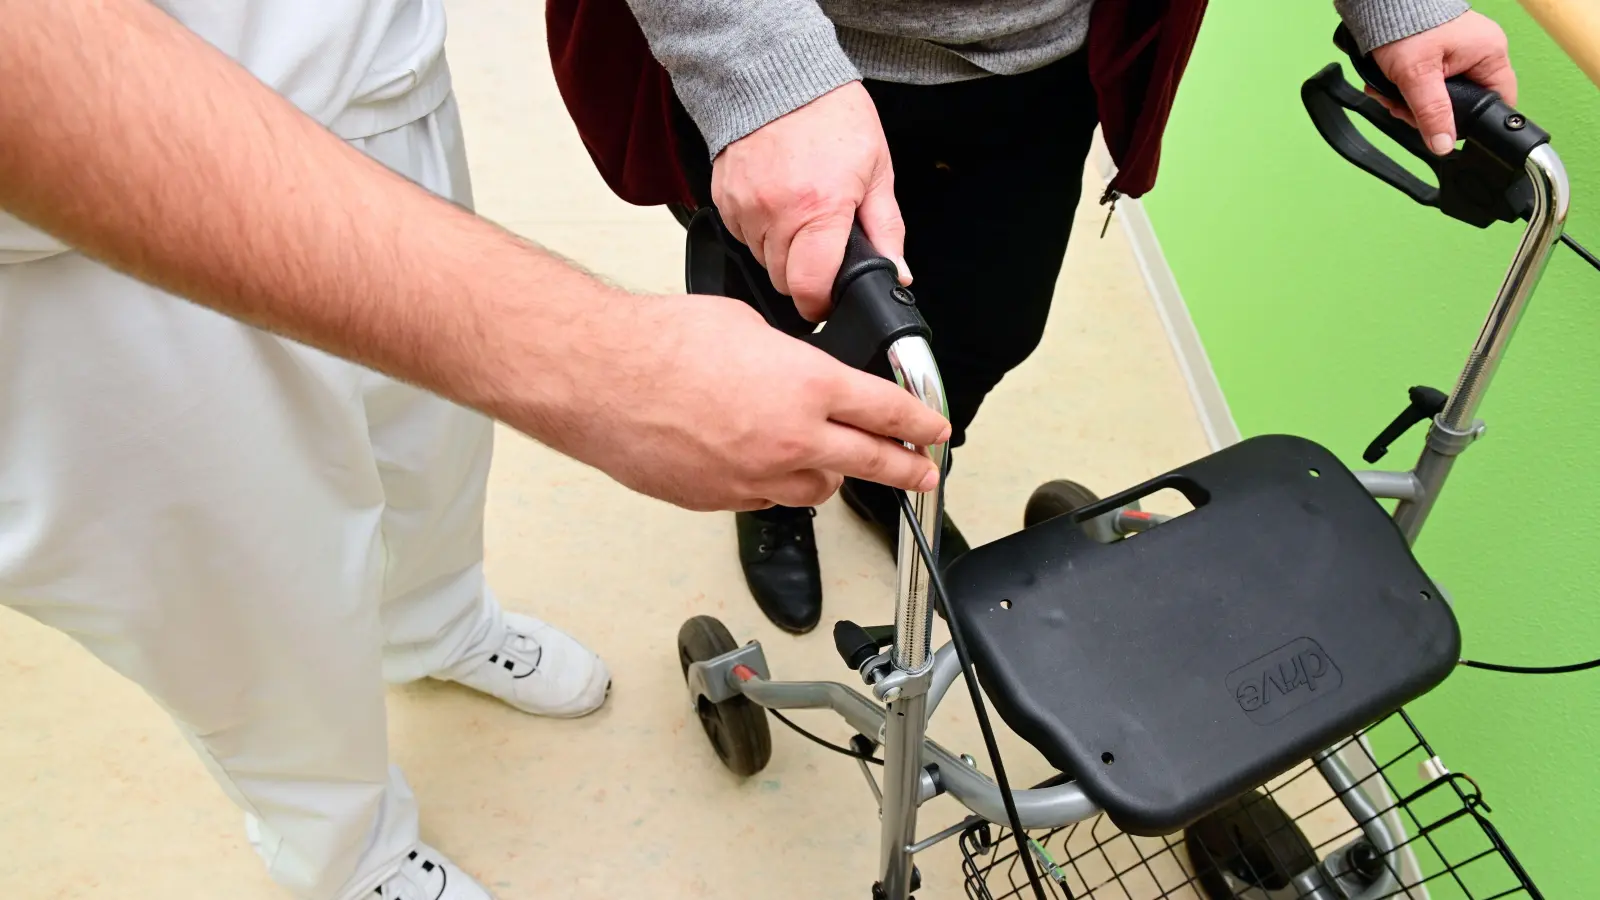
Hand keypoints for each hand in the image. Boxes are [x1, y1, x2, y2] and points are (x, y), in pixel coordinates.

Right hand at [565, 292, 948, 511]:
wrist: (602, 379)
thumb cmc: (660, 343)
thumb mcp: (747, 328)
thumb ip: (788, 357)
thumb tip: (799, 368)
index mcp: (808, 385)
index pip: (887, 410)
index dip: (920, 421)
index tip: (934, 429)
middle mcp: (791, 438)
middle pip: (872, 463)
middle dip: (906, 470)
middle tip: (923, 474)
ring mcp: (757, 476)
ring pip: (817, 489)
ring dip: (827, 474)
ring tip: (826, 461)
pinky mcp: (721, 499)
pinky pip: (764, 498)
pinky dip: (770, 483)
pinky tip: (756, 463)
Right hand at [711, 81, 907, 320]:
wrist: (777, 75)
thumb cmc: (831, 116)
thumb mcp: (876, 170)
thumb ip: (886, 229)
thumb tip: (896, 273)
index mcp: (820, 210)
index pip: (809, 288)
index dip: (820, 304)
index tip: (827, 300)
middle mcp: (776, 214)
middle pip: (784, 280)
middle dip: (804, 273)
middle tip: (820, 243)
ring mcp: (745, 208)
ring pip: (761, 260)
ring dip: (780, 251)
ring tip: (798, 213)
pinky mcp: (723, 200)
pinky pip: (741, 236)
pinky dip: (759, 230)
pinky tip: (775, 201)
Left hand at [1370, 10, 1516, 154]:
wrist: (1381, 5)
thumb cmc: (1405, 25)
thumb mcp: (1417, 76)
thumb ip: (1432, 113)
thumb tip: (1444, 145)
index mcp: (1489, 54)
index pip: (1496, 102)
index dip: (1471, 121)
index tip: (1443, 129)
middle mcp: (1479, 53)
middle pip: (1463, 104)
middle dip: (1427, 113)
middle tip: (1403, 108)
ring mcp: (1459, 53)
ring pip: (1441, 97)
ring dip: (1411, 102)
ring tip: (1390, 94)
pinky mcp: (1440, 54)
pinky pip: (1428, 84)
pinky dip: (1407, 89)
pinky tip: (1389, 87)